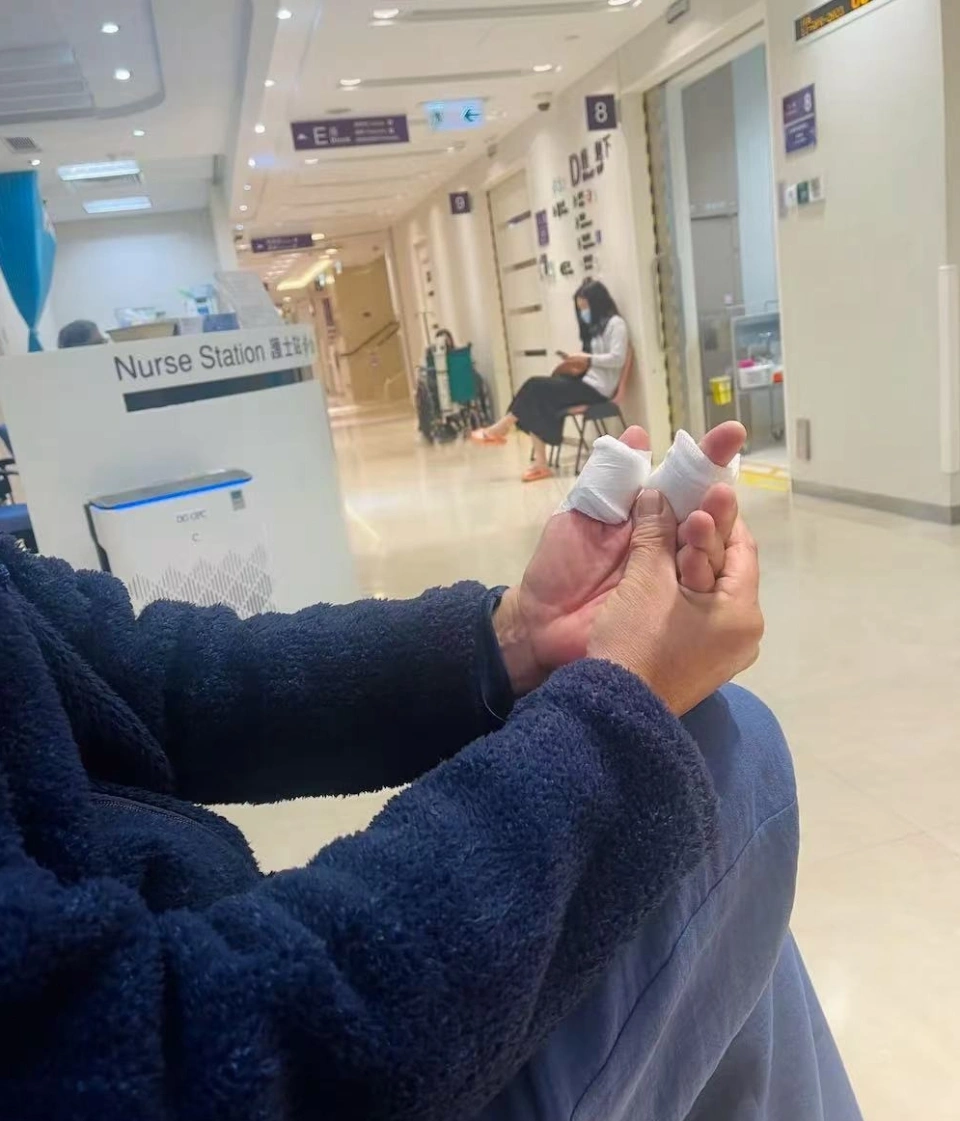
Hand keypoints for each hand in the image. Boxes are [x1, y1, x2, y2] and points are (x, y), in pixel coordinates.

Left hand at [494, 422, 745, 694]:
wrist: (541, 625)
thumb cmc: (558, 567)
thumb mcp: (581, 515)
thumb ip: (610, 477)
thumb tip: (639, 433)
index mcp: (648, 514)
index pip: (683, 480)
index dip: (706, 457)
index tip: (732, 433)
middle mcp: (670, 541)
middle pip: (706, 514)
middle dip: (718, 499)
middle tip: (721, 491)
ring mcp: (677, 577)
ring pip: (709, 551)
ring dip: (715, 534)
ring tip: (714, 519)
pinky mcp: (678, 610)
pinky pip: (701, 592)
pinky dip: (710, 576)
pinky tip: (719, 560)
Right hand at [588, 490, 762, 714]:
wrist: (612, 711)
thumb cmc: (637, 641)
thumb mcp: (646, 580)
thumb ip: (655, 533)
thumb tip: (656, 495)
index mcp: (742, 612)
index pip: (741, 549)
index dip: (719, 515)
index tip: (700, 488)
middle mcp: (742, 632)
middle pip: (725, 569)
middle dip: (701, 536)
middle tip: (682, 503)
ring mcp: (721, 651)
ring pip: (708, 590)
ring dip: (687, 560)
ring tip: (667, 532)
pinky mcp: (697, 661)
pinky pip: (695, 612)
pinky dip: (680, 588)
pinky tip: (659, 570)